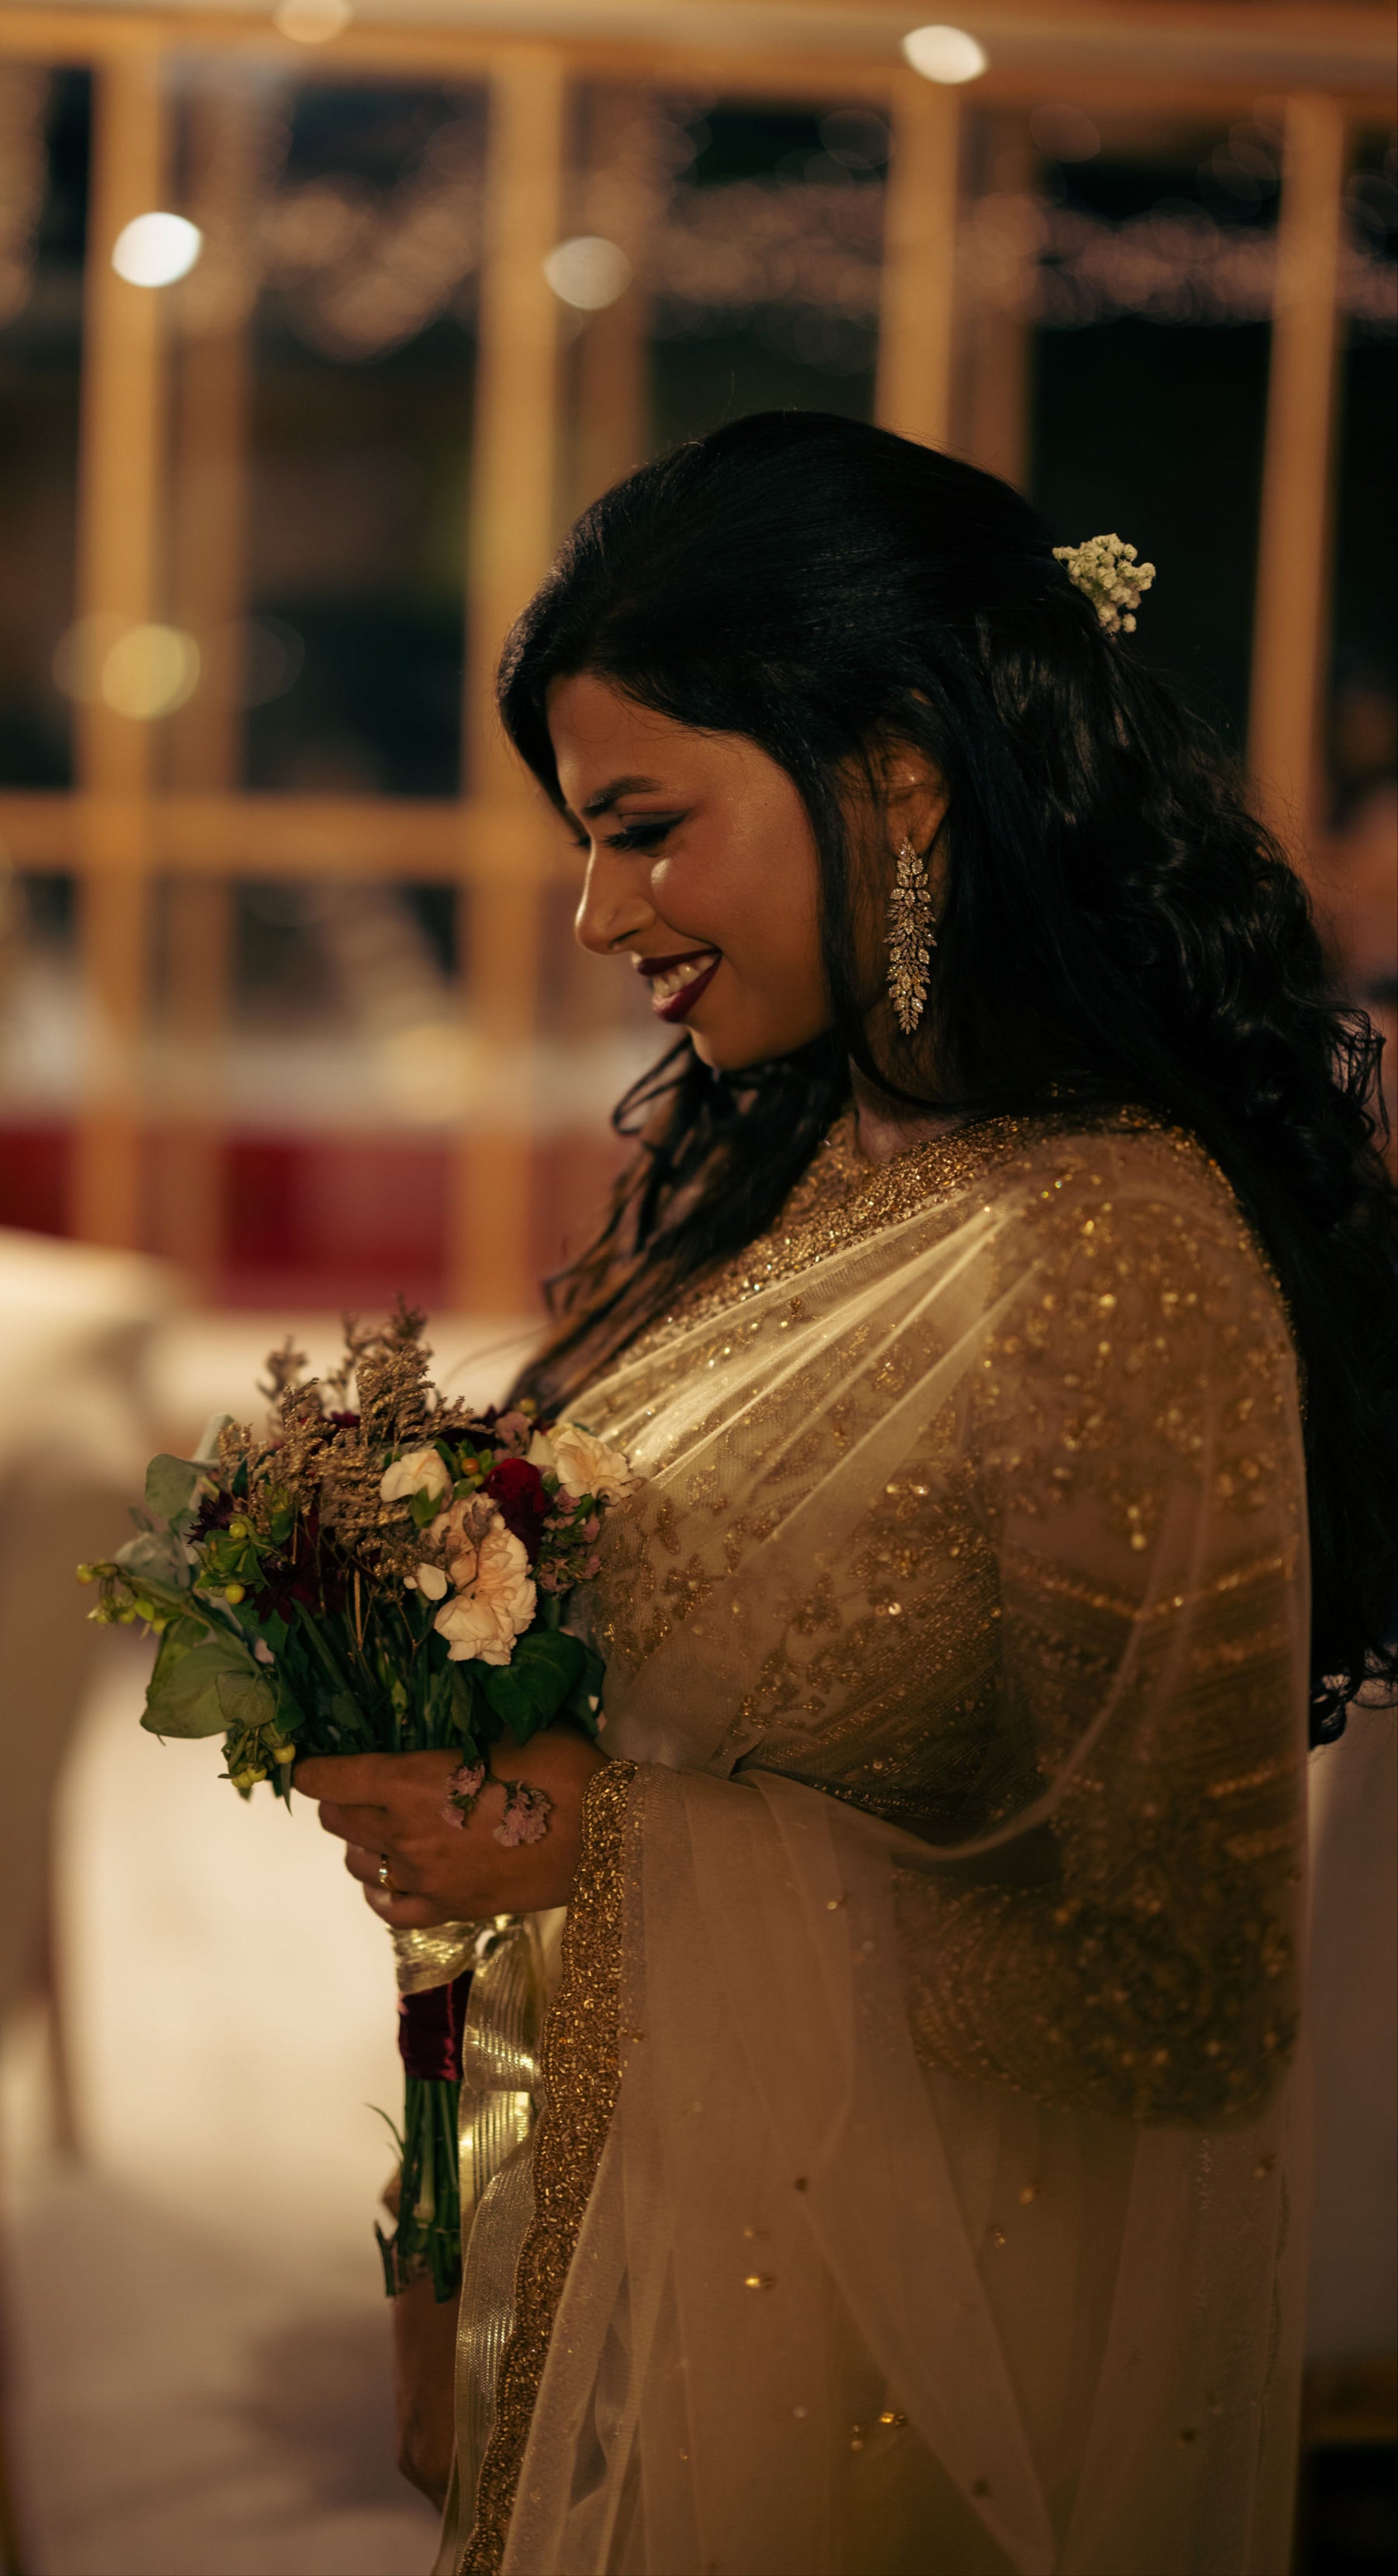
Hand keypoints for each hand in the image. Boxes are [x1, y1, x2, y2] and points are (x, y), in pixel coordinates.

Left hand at [294, 1728, 605, 1927]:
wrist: (607, 1834)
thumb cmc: (561, 1768)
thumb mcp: (504, 1733)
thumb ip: (456, 1741)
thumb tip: (438, 1737)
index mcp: (410, 1781)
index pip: (330, 1778)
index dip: (313, 1769)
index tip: (311, 1764)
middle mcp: (405, 1833)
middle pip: (339, 1820)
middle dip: (340, 1801)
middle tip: (360, 1788)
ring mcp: (425, 1878)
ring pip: (360, 1863)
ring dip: (362, 1843)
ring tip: (384, 1829)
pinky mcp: (450, 1909)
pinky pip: (391, 1908)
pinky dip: (382, 1891)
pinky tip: (390, 1879)